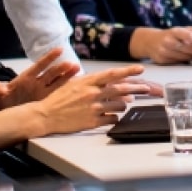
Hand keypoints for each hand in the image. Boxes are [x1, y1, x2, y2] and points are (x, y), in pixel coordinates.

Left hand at [0, 47, 81, 111]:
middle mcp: (38, 83)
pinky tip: (79, 88)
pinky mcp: (48, 102)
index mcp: (27, 79)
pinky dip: (68, 91)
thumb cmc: (3, 101)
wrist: (7, 113)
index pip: (39, 66)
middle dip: (62, 69)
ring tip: (78, 71)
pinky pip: (59, 95)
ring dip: (68, 77)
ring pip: (58, 83)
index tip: (60, 50)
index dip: (49, 58)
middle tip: (73, 65)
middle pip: (51, 74)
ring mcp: (44, 93)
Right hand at [32, 65, 149, 134]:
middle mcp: (92, 93)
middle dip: (136, 88)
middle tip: (146, 88)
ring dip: (124, 104)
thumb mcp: (74, 84)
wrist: (46, 115)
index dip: (128, 71)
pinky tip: (112, 116)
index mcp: (87, 81)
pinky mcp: (92, 121)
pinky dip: (115, 117)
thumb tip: (111, 82)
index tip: (140, 69)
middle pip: (121, 89)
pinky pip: (112, 119)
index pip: (112, 74)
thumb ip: (92, 82)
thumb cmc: (59, 98)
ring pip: (119, 105)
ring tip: (124, 104)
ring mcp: (93, 108)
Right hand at [133, 27, 191, 64]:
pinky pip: (180, 62)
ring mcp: (165, 52)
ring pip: (186, 57)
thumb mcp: (180, 29)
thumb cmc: (169, 35)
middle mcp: (168, 42)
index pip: (190, 36)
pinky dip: (191, 60)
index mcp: (174, 31)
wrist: (149, 42)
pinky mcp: (163, 61)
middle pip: (190, 48)